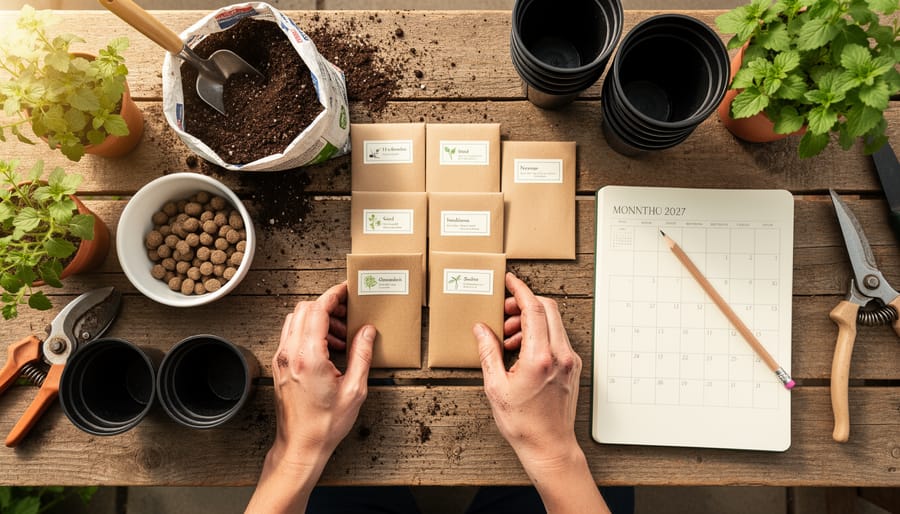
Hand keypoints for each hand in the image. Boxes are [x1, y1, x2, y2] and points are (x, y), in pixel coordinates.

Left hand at [247, 282, 374, 513]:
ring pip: (295, 320)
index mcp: (308, 357)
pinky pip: (291, 336)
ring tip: (340, 336)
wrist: (301, 445)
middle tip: (348, 315)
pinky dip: (309, 332)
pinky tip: (327, 348)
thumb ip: (361, 355)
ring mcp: (281, 359)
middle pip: (304, 309)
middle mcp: (289, 354)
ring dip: (318, 319)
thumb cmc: (325, 423)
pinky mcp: (279, 367)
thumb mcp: (354, 389)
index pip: (318, 310)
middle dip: (328, 306)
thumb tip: (367, 332)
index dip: (334, 295)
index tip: (346, 290)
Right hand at [474, 272, 608, 513]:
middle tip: (504, 312)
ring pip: (553, 322)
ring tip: (508, 337)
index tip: (510, 281)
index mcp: (540, 357)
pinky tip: (521, 350)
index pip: (534, 309)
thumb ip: (488, 352)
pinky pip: (557, 338)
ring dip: (530, 320)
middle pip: (547, 309)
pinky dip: (539, 334)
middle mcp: (560, 354)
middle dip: (525, 304)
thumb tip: (481, 329)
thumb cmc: (523, 423)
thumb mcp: (496, 387)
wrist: (549, 447)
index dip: (520, 290)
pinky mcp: (572, 366)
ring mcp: (570, 360)